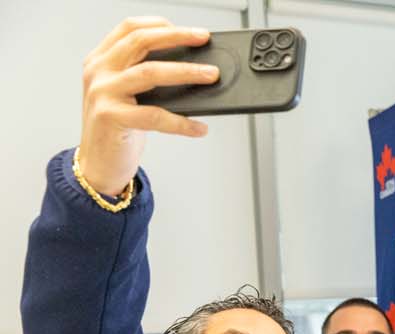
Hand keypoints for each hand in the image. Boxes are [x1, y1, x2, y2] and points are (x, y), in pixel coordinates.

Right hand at [79, 18, 219, 194]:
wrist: (99, 164)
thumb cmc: (119, 129)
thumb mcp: (129, 95)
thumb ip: (147, 77)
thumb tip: (194, 68)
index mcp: (101, 60)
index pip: (129, 28)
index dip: (160, 24)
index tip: (190, 31)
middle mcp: (98, 71)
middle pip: (140, 41)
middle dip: (177, 37)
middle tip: (204, 39)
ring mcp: (102, 93)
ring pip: (150, 72)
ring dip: (186, 72)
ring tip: (211, 75)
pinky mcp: (111, 117)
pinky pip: (155, 115)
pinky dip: (182, 122)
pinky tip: (199, 128)